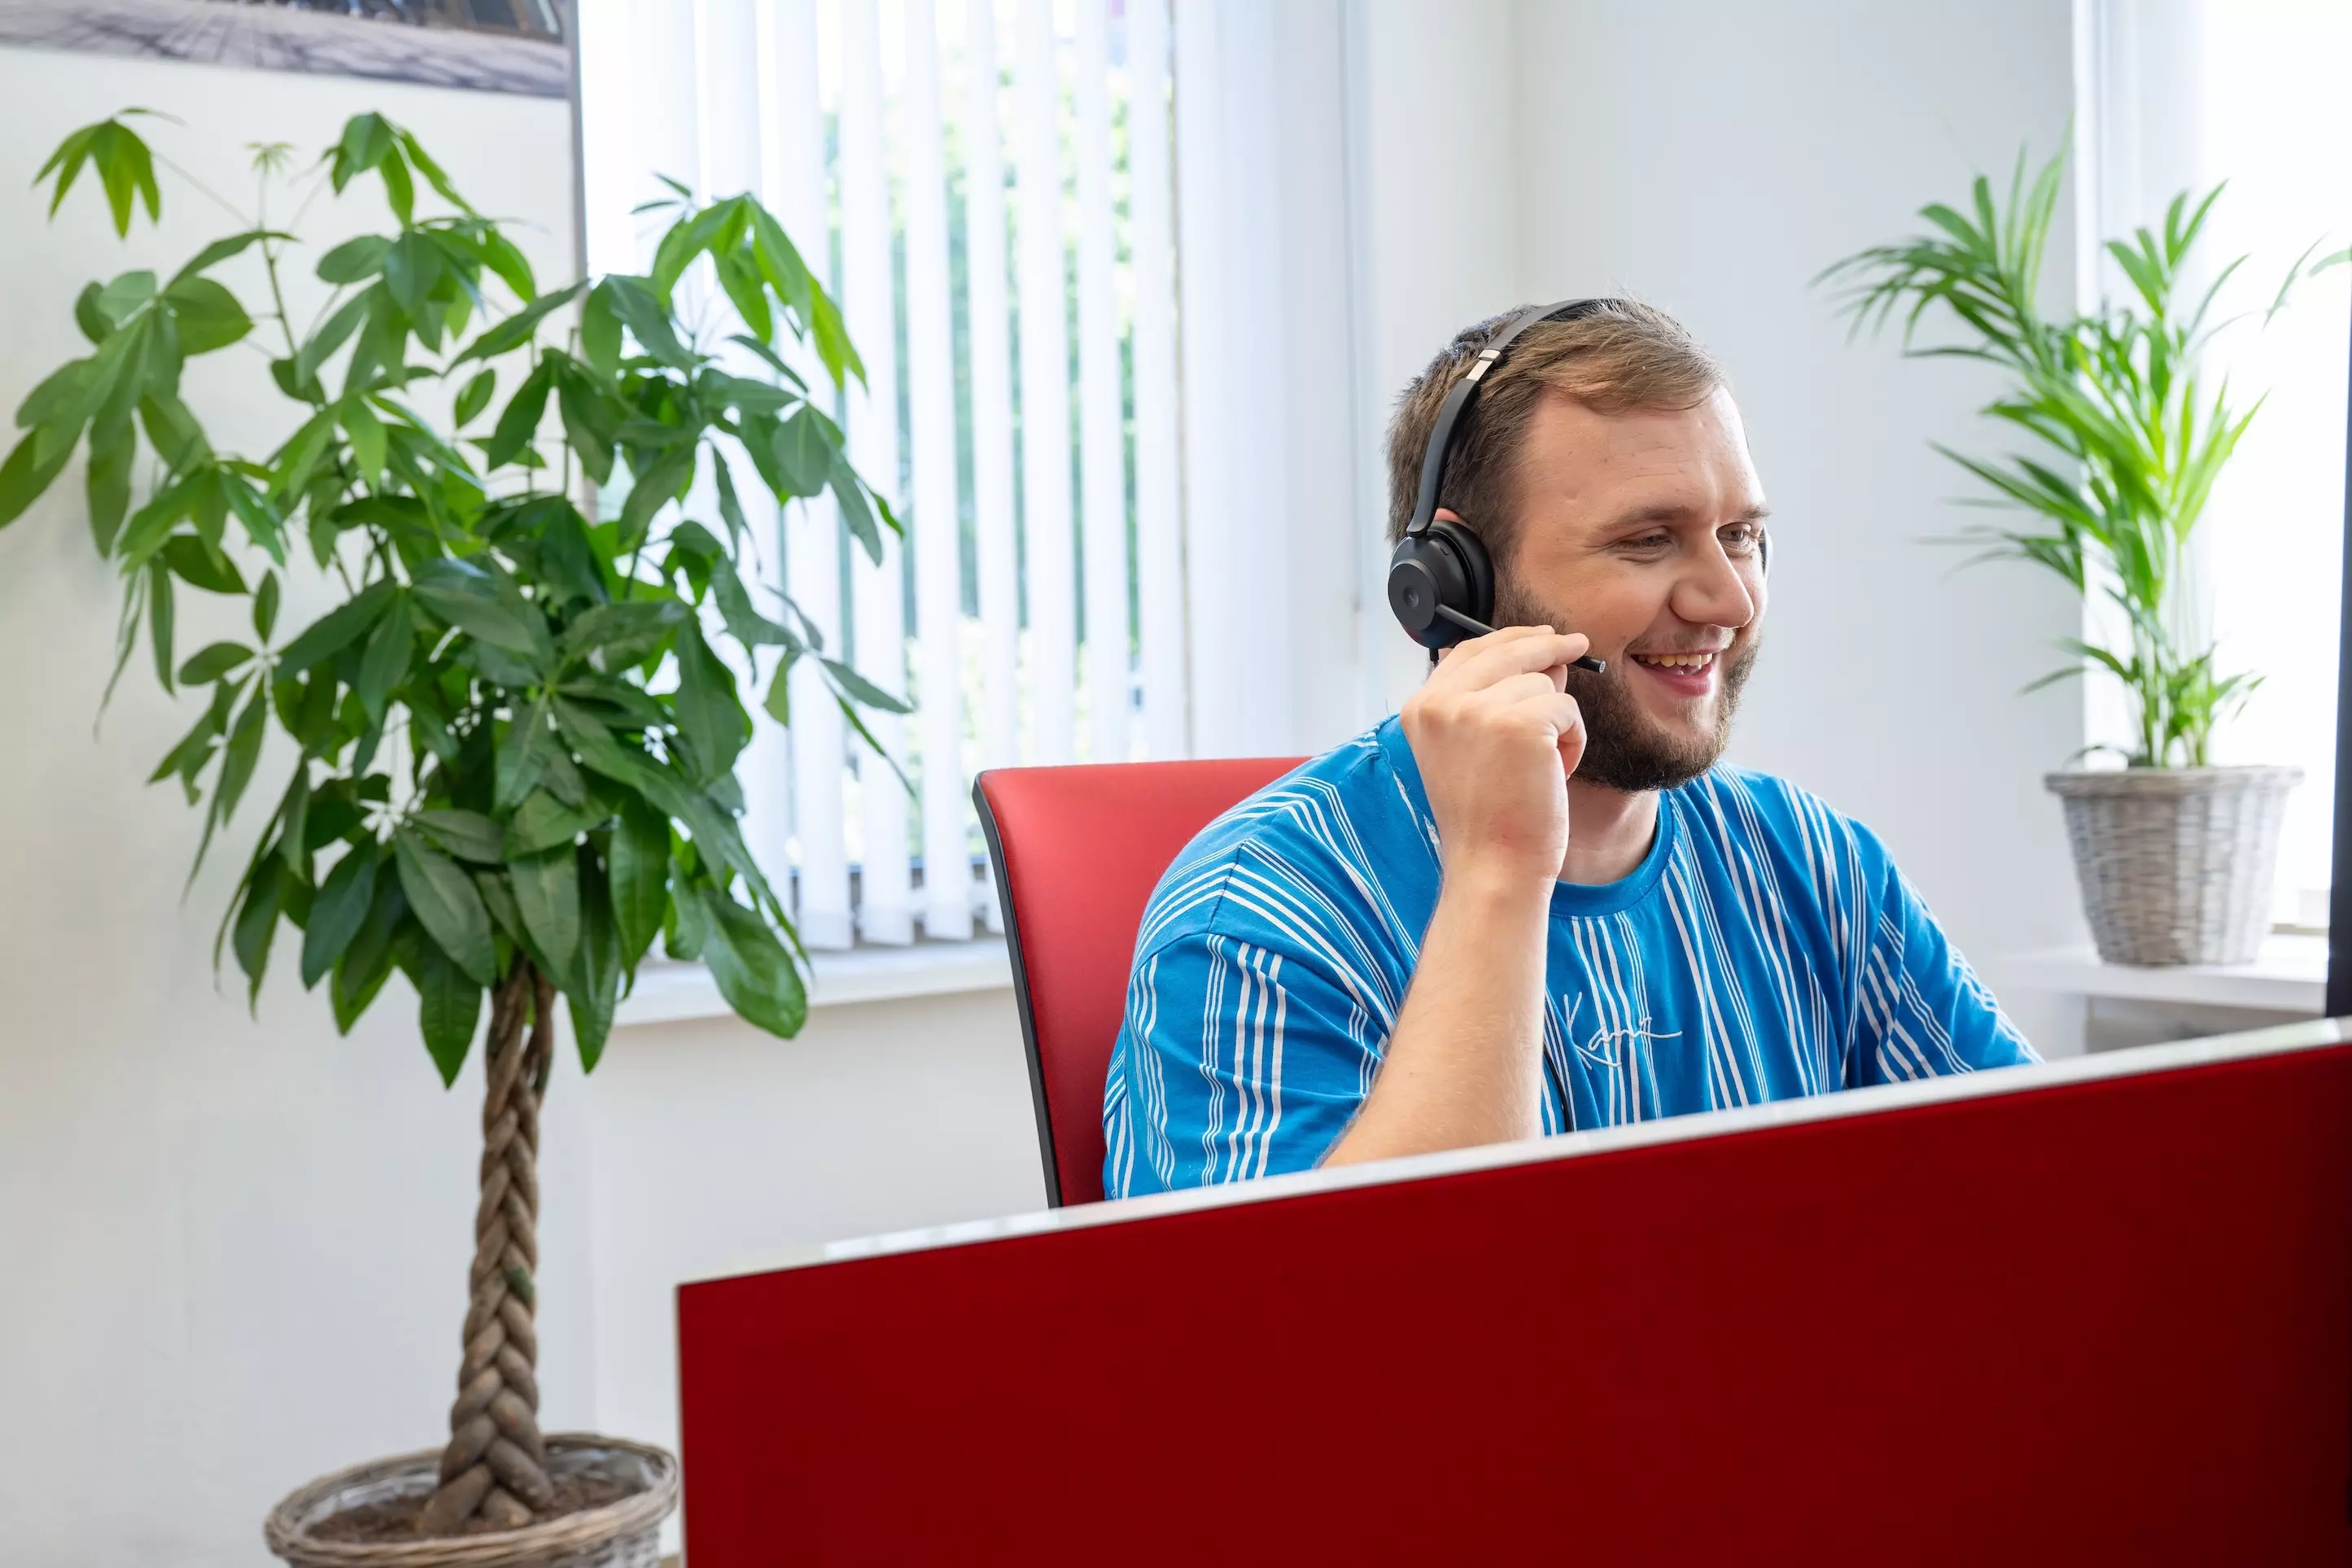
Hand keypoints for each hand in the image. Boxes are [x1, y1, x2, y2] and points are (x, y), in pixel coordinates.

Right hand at [1400, 626, 1587, 892]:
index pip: (1469, 651)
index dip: (1510, 638)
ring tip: (1542, 768)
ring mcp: (1477, 710)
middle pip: (1508, 650)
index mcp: (1420, 709)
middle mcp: (1441, 704)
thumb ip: (1487, 701)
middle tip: (1578, 645)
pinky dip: (1574, 741)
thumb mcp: (1470, 751)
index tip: (1541, 634)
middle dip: (1548, 646)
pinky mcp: (1519, 722)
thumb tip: (1545, 658)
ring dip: (1557, 721)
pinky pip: (1567, 709)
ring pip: (1543, 683)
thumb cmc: (1489, 819)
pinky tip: (1555, 774)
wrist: (1494, 868)